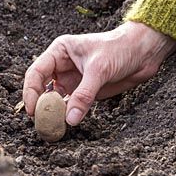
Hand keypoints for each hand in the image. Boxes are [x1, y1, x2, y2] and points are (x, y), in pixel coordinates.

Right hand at [22, 21, 175, 124]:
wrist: (144, 52)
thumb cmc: (121, 48)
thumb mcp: (99, 70)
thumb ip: (84, 95)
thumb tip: (70, 119)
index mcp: (60, 52)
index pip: (36, 72)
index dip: (31, 91)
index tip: (32, 109)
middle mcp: (62, 66)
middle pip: (41, 88)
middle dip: (39, 104)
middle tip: (40, 121)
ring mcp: (72, 80)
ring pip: (54, 99)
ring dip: (52, 112)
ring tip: (50, 126)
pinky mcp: (83, 92)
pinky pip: (69, 106)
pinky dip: (65, 115)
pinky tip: (64, 123)